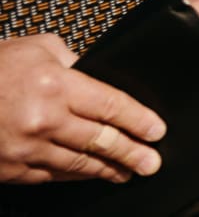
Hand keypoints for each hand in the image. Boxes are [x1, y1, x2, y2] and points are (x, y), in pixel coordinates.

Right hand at [0, 35, 164, 184]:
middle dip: (131, 153)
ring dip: (106, 169)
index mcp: (54, 85)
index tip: (157, 130)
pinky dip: (73, 176)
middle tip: (151, 162)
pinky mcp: (8, 169)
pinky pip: (49, 176)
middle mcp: (42, 120)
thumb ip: (73, 61)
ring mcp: (23, 149)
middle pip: (99, 140)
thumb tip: (99, 76)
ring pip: (76, 164)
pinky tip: (89, 174)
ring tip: (127, 172)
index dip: (138, 120)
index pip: (110, 105)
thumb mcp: (38, 48)